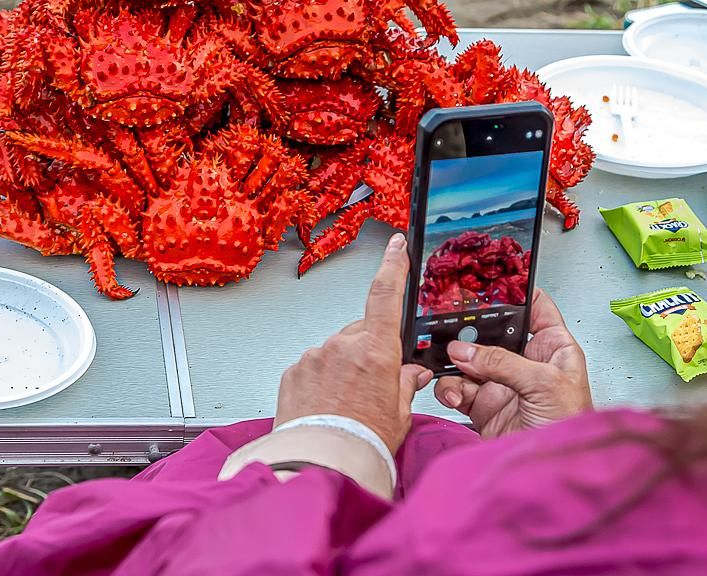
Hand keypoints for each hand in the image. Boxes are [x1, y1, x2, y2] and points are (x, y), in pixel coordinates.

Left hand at [275, 233, 430, 452]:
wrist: (322, 462)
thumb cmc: (363, 442)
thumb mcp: (400, 413)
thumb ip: (405, 384)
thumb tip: (412, 373)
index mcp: (376, 351)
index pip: (386, 294)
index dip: (393, 264)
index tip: (396, 245)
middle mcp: (342, 346)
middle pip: (362, 333)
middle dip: (369, 350)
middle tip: (373, 385)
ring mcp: (314, 357)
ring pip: (336, 352)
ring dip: (343, 369)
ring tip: (347, 404)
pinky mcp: (294, 372)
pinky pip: (314, 367)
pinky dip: (321, 381)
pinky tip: (327, 406)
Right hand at [434, 288, 591, 438]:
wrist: (552, 475)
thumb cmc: (572, 429)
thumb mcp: (544, 385)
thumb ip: (502, 362)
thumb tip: (465, 349)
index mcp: (553, 349)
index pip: (536, 309)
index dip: (516, 293)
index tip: (491, 283)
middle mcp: (526, 363)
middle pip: (491, 333)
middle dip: (470, 331)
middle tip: (455, 329)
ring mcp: (502, 384)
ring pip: (468, 360)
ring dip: (456, 363)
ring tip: (456, 368)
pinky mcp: (483, 406)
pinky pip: (457, 388)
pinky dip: (449, 389)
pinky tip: (455, 394)